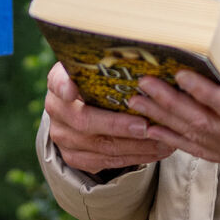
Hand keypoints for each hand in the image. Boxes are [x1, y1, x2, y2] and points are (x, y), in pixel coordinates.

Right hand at [45, 63, 175, 174]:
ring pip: (101, 146)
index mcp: (59, 80)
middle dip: (118, 126)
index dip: (64, 86)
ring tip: (163, 141)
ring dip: (135, 146)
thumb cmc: (97, 81)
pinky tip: (155, 151)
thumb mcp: (97, 68)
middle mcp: (56, 109)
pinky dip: (135, 158)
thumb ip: (111, 65)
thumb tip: (145, 57)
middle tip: (146, 126)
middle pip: (84, 121)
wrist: (79, 108)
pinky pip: (107, 162)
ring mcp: (62, 136)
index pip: (58, 81)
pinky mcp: (74, 157)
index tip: (72, 90)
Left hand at [129, 53, 219, 181]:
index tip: (181, 74)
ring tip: (138, 102)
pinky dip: (175, 140)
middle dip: (171, 103)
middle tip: (145, 83)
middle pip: (205, 125)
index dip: (204, 92)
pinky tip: (154, 128)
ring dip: (165, 120)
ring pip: (197, 140)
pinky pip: (201, 152)